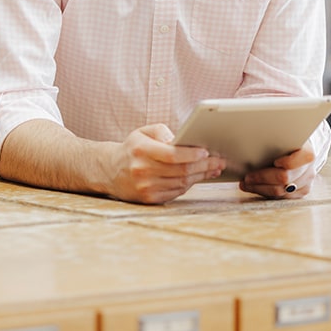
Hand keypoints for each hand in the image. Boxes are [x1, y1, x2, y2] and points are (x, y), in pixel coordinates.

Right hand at [103, 123, 226, 204]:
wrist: (110, 171)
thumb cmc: (133, 148)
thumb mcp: (143, 132)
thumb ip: (163, 132)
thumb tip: (184, 141)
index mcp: (141, 150)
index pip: (172, 154)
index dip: (191, 154)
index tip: (206, 151)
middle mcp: (142, 170)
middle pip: (181, 170)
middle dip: (204, 165)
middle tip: (219, 161)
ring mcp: (145, 187)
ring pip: (182, 182)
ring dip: (201, 176)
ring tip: (214, 169)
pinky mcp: (150, 199)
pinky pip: (176, 192)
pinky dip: (190, 184)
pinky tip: (199, 177)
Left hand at [238, 139, 317, 198]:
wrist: (299, 149)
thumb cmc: (286, 142)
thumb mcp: (282, 137)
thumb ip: (272, 140)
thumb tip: (250, 139)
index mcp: (306, 153)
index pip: (296, 162)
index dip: (284, 163)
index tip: (273, 162)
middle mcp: (309, 169)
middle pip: (284, 179)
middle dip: (262, 178)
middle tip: (247, 177)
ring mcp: (306, 182)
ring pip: (281, 192)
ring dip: (260, 188)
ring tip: (246, 183)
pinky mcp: (301, 192)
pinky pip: (281, 197)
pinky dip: (266, 193)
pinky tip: (255, 187)